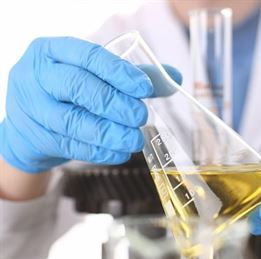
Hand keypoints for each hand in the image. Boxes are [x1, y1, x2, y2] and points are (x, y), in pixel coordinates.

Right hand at [0, 37, 179, 172]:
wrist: (30, 120)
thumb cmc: (69, 90)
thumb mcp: (93, 74)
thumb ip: (132, 75)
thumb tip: (175, 77)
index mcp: (52, 50)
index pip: (88, 56)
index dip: (119, 72)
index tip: (145, 88)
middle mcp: (38, 76)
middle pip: (78, 87)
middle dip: (115, 103)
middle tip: (141, 116)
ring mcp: (33, 108)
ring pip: (73, 121)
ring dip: (109, 133)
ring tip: (135, 140)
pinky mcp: (37, 138)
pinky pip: (72, 146)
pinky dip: (100, 151)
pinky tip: (120, 152)